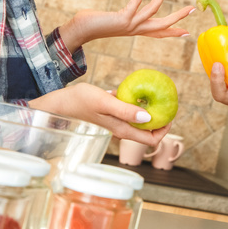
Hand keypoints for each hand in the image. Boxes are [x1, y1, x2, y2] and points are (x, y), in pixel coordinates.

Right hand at [30, 83, 169, 145]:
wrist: (56, 104)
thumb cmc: (78, 102)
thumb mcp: (104, 102)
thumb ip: (126, 110)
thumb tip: (148, 118)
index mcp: (122, 130)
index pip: (151, 140)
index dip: (165, 129)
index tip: (170, 113)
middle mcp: (120, 128)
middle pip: (147, 131)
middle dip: (160, 119)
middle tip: (167, 101)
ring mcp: (114, 121)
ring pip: (138, 120)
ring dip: (149, 110)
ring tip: (155, 94)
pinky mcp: (109, 112)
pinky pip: (128, 110)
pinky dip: (135, 102)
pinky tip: (133, 88)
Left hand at [61, 0, 193, 48]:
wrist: (79, 31)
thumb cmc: (92, 25)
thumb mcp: (112, 21)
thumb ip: (120, 18)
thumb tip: (120, 16)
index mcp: (134, 31)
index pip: (158, 32)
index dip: (173, 32)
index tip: (187, 32)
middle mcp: (135, 29)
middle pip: (162, 25)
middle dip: (178, 17)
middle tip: (192, 8)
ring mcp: (129, 25)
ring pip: (152, 11)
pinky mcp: (122, 19)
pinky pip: (136, 4)